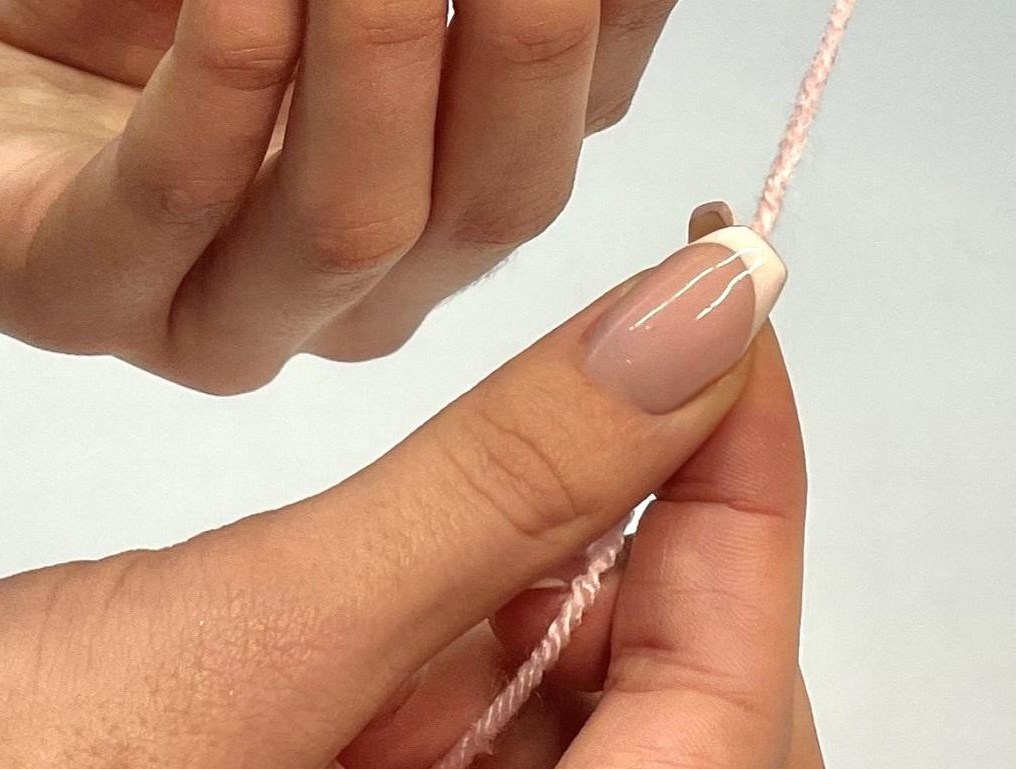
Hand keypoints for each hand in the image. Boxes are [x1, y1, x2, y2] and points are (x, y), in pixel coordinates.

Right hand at [0, 205, 818, 768]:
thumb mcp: (262, 632)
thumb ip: (497, 487)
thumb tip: (697, 324)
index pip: (734, 701)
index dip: (753, 493)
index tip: (728, 314)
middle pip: (692, 700)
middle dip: (672, 520)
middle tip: (635, 341)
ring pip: (601, 691)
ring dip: (579, 542)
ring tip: (544, 401)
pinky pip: (499, 701)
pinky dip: (494, 585)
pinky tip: (460, 498)